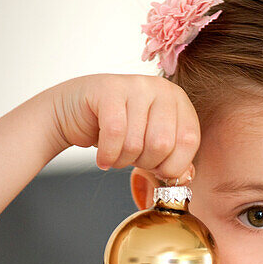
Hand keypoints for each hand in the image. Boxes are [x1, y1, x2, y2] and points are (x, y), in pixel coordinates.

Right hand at [50, 73, 199, 184]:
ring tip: (116, 154)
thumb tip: (184, 178)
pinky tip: (103, 159)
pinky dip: (108, 155)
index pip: (190, 140)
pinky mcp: (109, 89)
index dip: (173, 164)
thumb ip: (173, 162)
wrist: (72, 111)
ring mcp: (135, 85)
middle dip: (145, 163)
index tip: (158, 168)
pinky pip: (114, 134)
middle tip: (132, 159)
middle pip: (163, 144)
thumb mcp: (150, 145)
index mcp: (179, 100)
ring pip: (136, 142)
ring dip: (123, 160)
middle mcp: (161, 87)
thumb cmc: (117, 130)